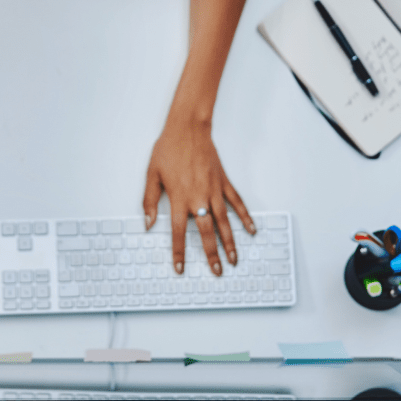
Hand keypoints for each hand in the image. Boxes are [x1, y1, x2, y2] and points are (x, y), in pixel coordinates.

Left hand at [143, 117, 254, 276]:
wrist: (188, 129)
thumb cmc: (168, 149)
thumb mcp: (152, 175)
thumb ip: (150, 201)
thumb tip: (148, 224)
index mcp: (179, 199)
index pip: (179, 233)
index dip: (179, 253)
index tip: (181, 269)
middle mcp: (199, 198)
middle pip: (206, 233)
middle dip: (212, 255)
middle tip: (217, 272)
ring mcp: (214, 191)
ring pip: (224, 223)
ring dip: (230, 243)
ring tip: (234, 260)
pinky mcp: (224, 182)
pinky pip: (237, 204)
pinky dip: (245, 218)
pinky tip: (251, 230)